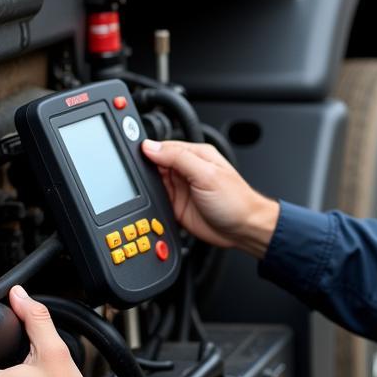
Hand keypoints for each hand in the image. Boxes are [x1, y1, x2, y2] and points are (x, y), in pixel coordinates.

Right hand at [141, 139, 279, 257]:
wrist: (244, 230)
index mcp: (195, 155)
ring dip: (147, 186)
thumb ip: (179, 159)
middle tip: (134, 176)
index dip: (148, 150)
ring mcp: (181, 188)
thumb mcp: (206, 174)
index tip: (132, 155)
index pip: (164, 147)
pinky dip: (151, 203)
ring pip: (154, 183)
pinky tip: (148, 204)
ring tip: (139, 190)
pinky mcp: (177, 206)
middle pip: (155, 164)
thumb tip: (152, 147)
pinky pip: (157, 201)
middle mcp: (186, 170)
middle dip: (144, 169)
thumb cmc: (236, 201)